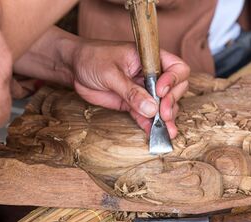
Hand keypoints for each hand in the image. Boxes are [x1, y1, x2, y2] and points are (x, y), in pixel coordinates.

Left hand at [71, 41, 189, 138]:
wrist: (74, 68)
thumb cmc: (92, 58)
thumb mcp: (111, 73)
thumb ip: (131, 92)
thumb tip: (152, 109)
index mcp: (150, 58)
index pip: (176, 67)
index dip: (173, 80)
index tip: (160, 91)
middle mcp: (152, 74)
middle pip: (176, 88)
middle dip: (171, 102)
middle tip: (163, 114)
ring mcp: (144, 90)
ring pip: (163, 105)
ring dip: (165, 118)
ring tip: (165, 131)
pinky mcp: (134, 104)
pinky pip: (146, 116)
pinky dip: (150, 125)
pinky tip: (154, 134)